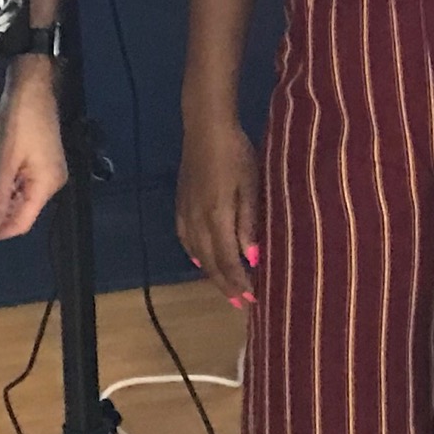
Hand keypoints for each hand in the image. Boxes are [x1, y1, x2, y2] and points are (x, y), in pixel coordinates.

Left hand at [0, 62, 69, 239]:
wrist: (33, 85)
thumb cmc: (20, 120)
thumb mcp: (5, 158)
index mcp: (47, 184)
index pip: (22, 222)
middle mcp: (51, 181)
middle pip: (23, 211)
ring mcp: (47, 170)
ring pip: (21, 197)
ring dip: (0, 201)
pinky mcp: (40, 159)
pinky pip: (22, 183)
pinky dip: (5, 187)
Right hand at [176, 115, 260, 306]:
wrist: (205, 128)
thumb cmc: (236, 153)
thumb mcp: (250, 186)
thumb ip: (248, 223)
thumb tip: (252, 258)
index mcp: (217, 217)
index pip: (228, 261)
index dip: (239, 282)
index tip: (251, 300)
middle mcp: (197, 222)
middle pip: (211, 263)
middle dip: (226, 285)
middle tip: (241, 304)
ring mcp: (186, 213)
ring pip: (198, 254)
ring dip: (212, 274)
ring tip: (226, 287)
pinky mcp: (181, 205)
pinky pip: (186, 240)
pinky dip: (196, 255)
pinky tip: (202, 259)